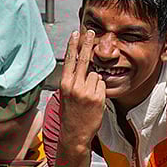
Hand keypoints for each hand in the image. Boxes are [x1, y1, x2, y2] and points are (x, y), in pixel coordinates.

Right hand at [58, 30, 105, 154]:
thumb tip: (84, 65)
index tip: (76, 33)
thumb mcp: (67, 95)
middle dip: (88, 43)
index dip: (73, 45)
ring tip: (88, 97)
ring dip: (95, 82)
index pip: (69, 60)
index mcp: (64, 84)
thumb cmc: (71, 114)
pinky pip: (102, 85)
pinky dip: (100, 91)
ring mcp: (86, 91)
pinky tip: (94, 101)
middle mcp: (74, 86)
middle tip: (92, 32)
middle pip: (83, 59)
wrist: (75, 134)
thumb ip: (73, 80)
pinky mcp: (97, 98)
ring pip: (95, 75)